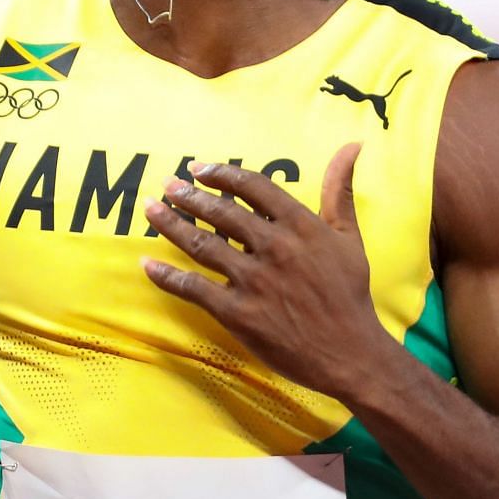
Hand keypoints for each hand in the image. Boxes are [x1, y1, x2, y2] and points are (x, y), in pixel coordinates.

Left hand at [141, 145, 395, 401]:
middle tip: (168, 185)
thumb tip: (351, 145)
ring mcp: (253, 280)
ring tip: (151, 210)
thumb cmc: (349, 294)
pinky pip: (193, 288)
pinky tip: (147, 264)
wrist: (350, 352)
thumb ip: (340, 191)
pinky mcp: (238, 313)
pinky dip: (166, 276)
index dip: (222, 174)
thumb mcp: (349, 237)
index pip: (252, 187)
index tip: (200, 168)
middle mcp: (273, 247)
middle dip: (189, 196)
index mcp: (300, 225)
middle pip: (220, 213)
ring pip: (201, 244)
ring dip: (170, 224)